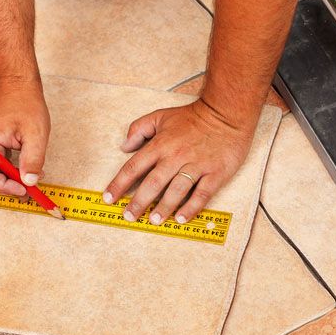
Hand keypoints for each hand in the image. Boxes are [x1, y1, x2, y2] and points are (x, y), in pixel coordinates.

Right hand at [0, 79, 50, 195]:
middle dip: (11, 185)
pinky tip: (25, 167)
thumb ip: (32, 160)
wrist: (18, 85)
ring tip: (32, 176)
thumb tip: (30, 182)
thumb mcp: (35, 134)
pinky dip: (11, 168)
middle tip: (32, 189)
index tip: (25, 190)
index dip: (7, 188)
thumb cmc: (24, 102)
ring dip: (13, 177)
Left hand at [104, 99, 256, 224]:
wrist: (226, 114)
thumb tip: (124, 146)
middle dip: (139, 202)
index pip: (134, 167)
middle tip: (129, 216)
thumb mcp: (161, 116)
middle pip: (153, 183)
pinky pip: (202, 194)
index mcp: (161, 144)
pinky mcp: (215, 173)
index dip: (119, 184)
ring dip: (164, 207)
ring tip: (154, 220)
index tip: (109, 198)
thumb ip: (139, 128)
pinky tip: (182, 218)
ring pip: (176, 190)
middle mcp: (176, 156)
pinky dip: (192, 207)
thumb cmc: (193, 117)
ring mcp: (196, 165)